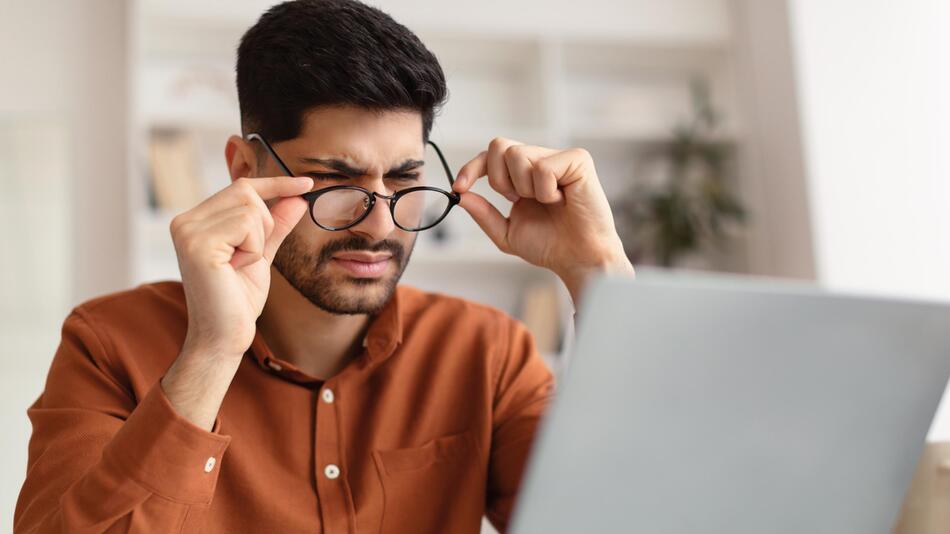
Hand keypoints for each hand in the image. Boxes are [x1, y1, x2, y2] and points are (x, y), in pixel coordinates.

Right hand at [169, 176, 313, 358]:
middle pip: (246, 192)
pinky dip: (252, 249)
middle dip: (264, 224)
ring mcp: (187, 231)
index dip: (276, 183)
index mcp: (194, 220)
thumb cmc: (238, 299)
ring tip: (238, 266)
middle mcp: (184, 221)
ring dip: (258, 241)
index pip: (240, 187)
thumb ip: (276, 224)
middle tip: (250, 256)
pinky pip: (245, 226)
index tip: (307, 183)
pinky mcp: (197, 244)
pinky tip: (236, 269)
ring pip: (249, 209)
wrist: (224, 337)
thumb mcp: (261, 253)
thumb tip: (298, 197)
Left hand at [452, 137, 633, 304]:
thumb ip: (483, 213)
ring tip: (547, 203)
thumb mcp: (507, 233)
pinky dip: (546, 191)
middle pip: (499, 146)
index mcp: (524, 174)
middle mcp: (541, 159)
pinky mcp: (578, 160)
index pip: (491, 155)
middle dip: (499, 179)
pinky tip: (562, 201)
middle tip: (517, 200)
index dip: (472, 167)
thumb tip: (460, 195)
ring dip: (525, 188)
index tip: (459, 187)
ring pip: (518, 154)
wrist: (579, 259)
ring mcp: (560, 158)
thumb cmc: (550, 245)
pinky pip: (543, 167)